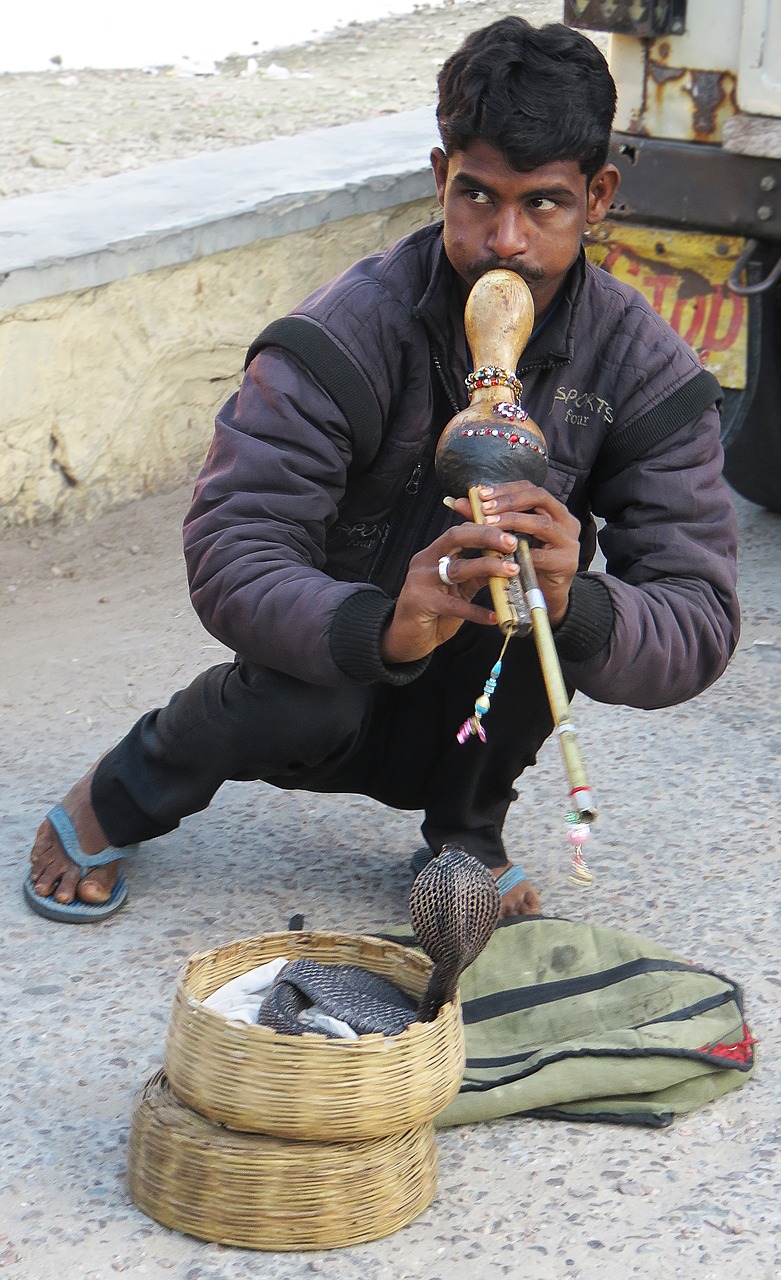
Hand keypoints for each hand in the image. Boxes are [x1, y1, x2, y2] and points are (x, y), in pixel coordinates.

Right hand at [380, 523, 520, 664]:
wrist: (406, 636)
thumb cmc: (434, 610)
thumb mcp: (459, 588)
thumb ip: (478, 575)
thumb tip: (507, 565)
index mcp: (434, 553)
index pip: (461, 531)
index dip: (486, 529)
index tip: (510, 536)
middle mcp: (426, 561)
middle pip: (456, 537)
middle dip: (486, 536)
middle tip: (511, 543)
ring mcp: (421, 580)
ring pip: (458, 568)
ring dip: (488, 567)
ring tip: (511, 571)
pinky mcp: (421, 603)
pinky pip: (455, 606)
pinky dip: (477, 611)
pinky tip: (494, 616)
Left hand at [449, 481, 580, 626]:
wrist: (548, 595)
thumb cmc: (528, 562)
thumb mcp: (510, 537)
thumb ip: (488, 518)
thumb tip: (459, 502)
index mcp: (553, 509)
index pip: (530, 488)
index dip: (506, 489)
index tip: (481, 495)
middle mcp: (566, 520)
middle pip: (540, 498)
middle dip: (509, 502)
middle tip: (485, 509)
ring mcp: (569, 541)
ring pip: (542, 524)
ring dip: (513, 522)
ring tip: (489, 526)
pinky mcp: (566, 563)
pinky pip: (540, 555)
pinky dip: (519, 553)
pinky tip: (501, 552)